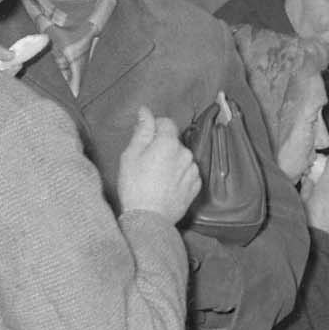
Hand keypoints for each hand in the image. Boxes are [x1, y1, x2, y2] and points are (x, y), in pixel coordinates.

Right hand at [118, 108, 200, 222]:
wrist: (149, 218)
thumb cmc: (135, 186)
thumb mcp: (131, 155)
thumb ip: (142, 130)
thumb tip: (145, 111)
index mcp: (169, 143)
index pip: (167, 123)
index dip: (155, 128)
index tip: (145, 140)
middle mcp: (186, 153)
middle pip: (174, 141)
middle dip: (162, 147)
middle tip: (146, 163)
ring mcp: (194, 170)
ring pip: (182, 157)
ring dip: (172, 161)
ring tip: (156, 177)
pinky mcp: (197, 185)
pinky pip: (188, 173)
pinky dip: (179, 175)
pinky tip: (166, 186)